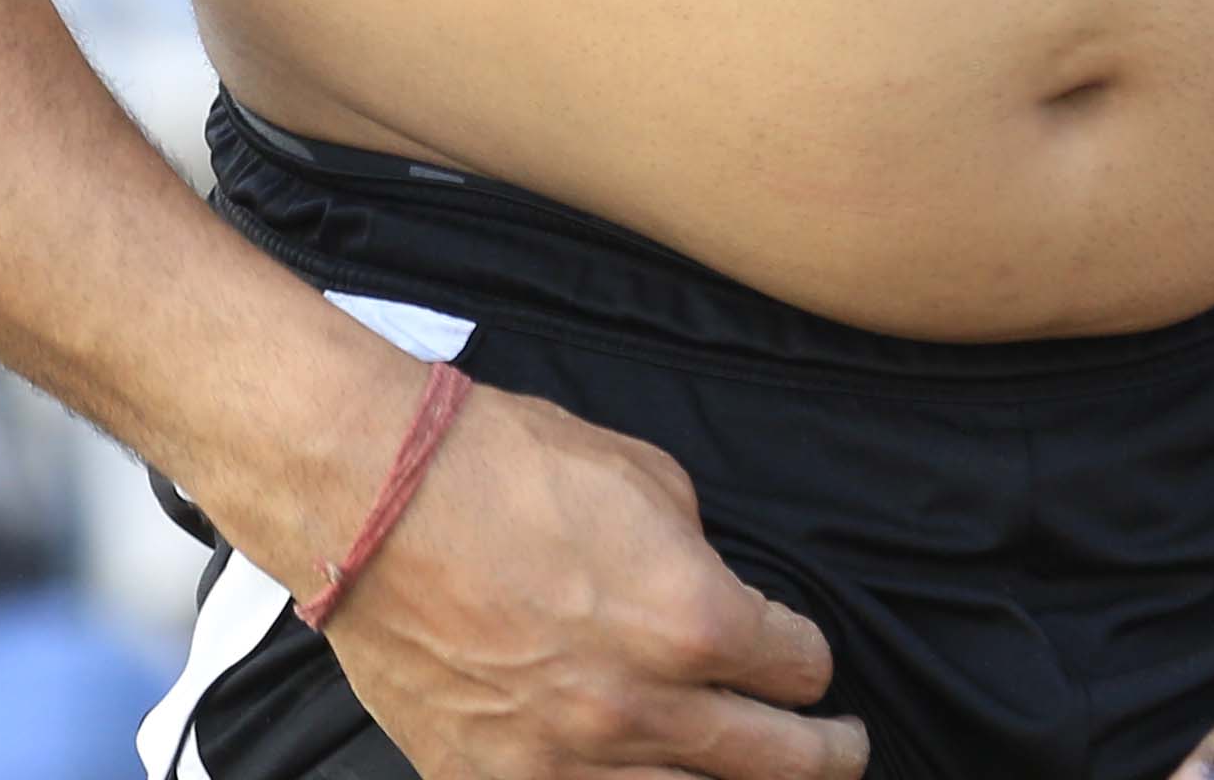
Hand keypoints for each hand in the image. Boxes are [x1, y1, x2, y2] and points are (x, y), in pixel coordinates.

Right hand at [316, 381, 860, 779]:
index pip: (799, 667)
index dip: (807, 654)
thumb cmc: (502, 465)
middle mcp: (642, 707)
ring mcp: (566, 760)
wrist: (371, 500)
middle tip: (842, 748)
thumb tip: (711, 588)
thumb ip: (696, 550)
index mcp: (691, 620)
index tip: (799, 652)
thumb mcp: (640, 474)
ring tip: (763, 777)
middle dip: (826, 754)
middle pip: (779, 763)